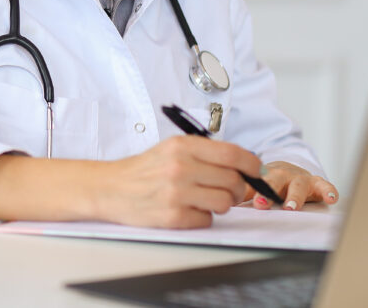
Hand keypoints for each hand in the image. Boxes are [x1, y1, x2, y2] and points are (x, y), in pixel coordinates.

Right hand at [97, 135, 261, 228]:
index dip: (252, 164)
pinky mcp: (173, 216)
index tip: (258, 171)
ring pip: (224, 202)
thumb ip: (204, 153)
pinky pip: (207, 220)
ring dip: (220, 204)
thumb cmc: (142, 170)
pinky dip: (201, 217)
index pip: (232, 154)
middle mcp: (180, 167)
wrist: (110, 188)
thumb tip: (243, 165)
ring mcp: (177, 193)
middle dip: (237, 189)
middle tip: (227, 190)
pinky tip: (186, 209)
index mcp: (182, 146)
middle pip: (233, 181)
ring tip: (203, 199)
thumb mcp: (170, 150)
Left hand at [245, 161, 338, 210]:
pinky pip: (325, 186)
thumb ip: (245, 192)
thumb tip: (226, 201)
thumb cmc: (272, 181)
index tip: (250, 203)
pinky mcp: (317, 183)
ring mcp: (300, 179)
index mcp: (264, 176)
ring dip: (294, 197)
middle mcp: (282, 175)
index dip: (253, 192)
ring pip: (298, 186)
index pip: (256, 183)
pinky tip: (331, 199)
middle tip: (261, 204)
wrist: (290, 169)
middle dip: (268, 193)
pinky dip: (329, 191)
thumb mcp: (258, 185)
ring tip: (291, 208)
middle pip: (274, 181)